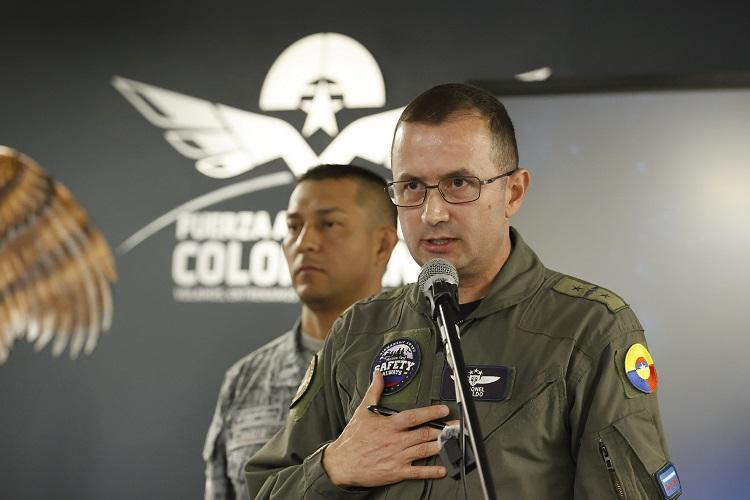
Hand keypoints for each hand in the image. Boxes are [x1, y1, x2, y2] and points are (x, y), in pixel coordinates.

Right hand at [322, 370, 449, 487]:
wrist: (341, 463)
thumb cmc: (353, 438)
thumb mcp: (363, 411)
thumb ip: (374, 391)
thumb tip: (378, 374)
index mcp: (389, 425)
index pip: (414, 417)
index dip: (431, 413)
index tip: (444, 410)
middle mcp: (396, 441)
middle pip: (424, 434)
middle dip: (443, 430)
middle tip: (456, 426)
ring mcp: (397, 457)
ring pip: (424, 451)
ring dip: (441, 446)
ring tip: (453, 443)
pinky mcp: (396, 472)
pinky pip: (417, 472)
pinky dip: (431, 471)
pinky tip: (442, 469)